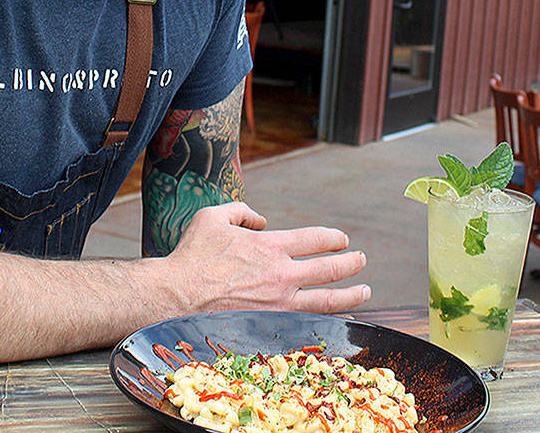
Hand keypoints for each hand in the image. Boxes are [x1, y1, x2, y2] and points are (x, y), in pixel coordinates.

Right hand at [165, 202, 370, 314]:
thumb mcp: (213, 216)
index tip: (341, 239)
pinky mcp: (271, 326)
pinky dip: (327, 320)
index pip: (315, 239)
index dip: (334, 238)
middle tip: (361, 260)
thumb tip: (260, 221)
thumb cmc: (191, 256)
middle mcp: (281, 275)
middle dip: (351, 263)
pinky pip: (308, 323)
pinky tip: (336, 319)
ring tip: (365, 291)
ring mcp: (279, 305)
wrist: (174, 297)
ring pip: (328, 301)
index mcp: (270, 246)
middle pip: (330, 269)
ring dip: (351, 295)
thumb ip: (242, 212)